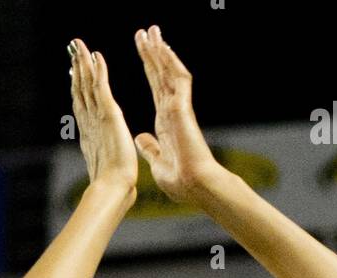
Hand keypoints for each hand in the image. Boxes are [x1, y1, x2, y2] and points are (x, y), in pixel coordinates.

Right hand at [69, 37, 137, 193]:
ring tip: (78, 46)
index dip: (78, 89)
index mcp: (90, 137)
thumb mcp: (107, 171)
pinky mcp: (108, 115)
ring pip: (87, 85)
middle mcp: (89, 125)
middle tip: (72, 51)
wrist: (112, 188)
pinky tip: (96, 55)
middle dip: (76, 70)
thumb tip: (104, 171)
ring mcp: (96, 119)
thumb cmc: (112, 187)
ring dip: (83, 64)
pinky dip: (98, 70)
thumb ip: (105, 164)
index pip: (83, 107)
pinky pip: (101, 87)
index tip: (74, 74)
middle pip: (80, 92)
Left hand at [134, 26, 221, 202]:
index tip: (143, 52)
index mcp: (166, 123)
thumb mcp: (157, 162)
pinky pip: (178, 80)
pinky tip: (163, 47)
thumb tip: (141, 138)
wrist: (195, 186)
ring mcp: (179, 108)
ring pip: (169, 72)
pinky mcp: (182, 109)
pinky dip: (170, 62)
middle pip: (162, 75)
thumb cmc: (181, 181)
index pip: (157, 89)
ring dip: (160, 51)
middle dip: (153, 53)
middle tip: (145, 32)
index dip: (150, 70)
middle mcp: (173, 111)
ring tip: (152, 31)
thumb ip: (150, 148)